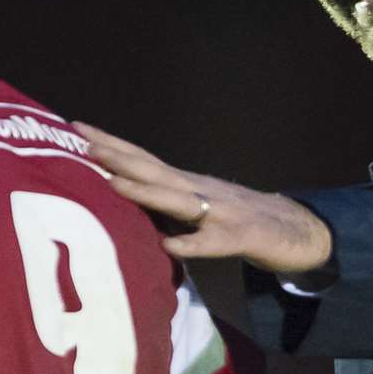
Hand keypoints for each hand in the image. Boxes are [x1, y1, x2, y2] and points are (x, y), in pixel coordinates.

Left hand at [74, 122, 332, 274]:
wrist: (296, 229)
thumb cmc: (238, 219)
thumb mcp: (196, 207)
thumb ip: (163, 203)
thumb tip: (119, 199)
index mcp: (186, 182)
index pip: (143, 158)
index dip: (111, 143)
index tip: (76, 127)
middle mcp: (200, 188)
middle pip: (153, 169)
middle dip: (117, 156)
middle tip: (82, 142)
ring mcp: (221, 211)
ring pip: (178, 198)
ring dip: (145, 190)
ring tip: (112, 182)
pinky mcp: (240, 238)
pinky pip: (212, 243)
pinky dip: (190, 243)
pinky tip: (170, 246)